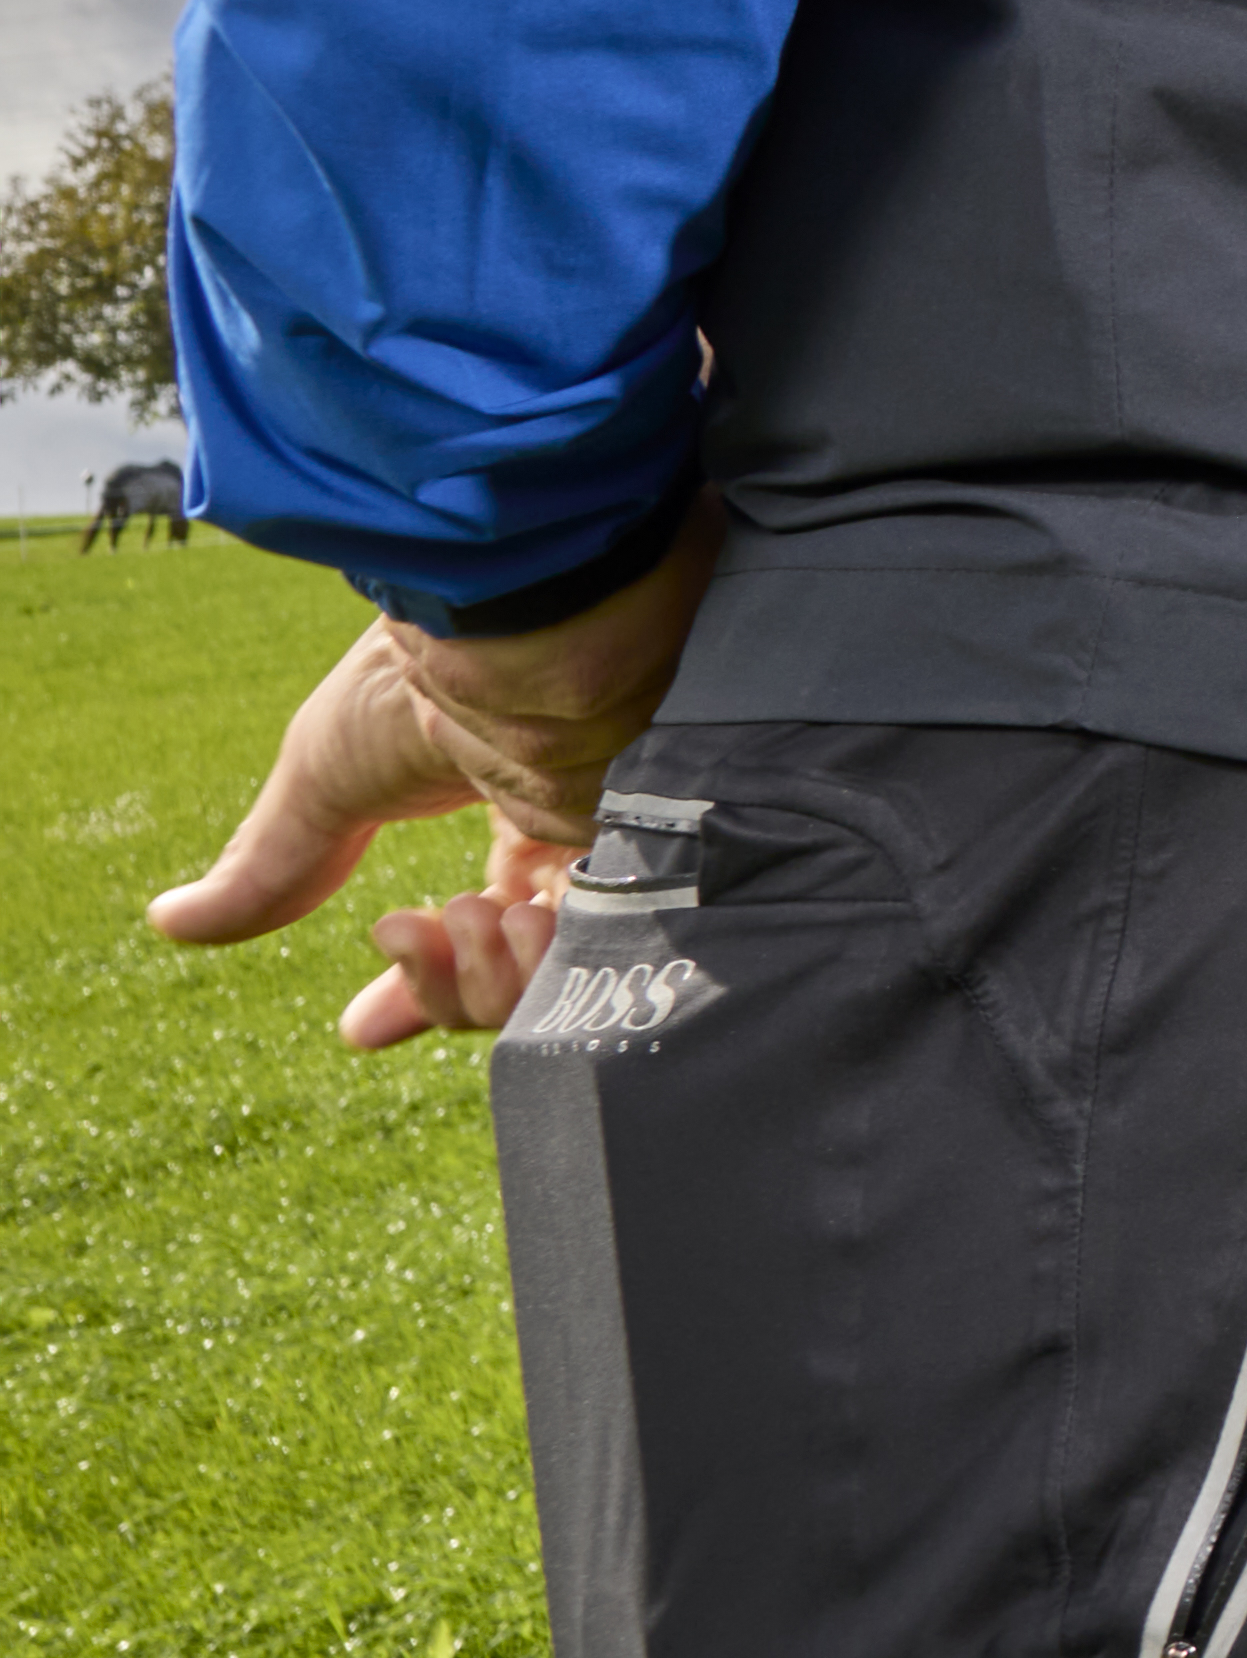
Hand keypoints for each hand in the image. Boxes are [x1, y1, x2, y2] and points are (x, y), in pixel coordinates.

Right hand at [153, 510, 723, 1051]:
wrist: (522, 629)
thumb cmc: (421, 681)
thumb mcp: (326, 775)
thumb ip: (271, 861)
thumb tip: (171, 924)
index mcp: (516, 799)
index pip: (482, 928)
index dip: (428, 992)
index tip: (361, 1028)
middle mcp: (581, 828)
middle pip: (521, 972)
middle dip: (447, 990)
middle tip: (407, 934)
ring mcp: (627, 843)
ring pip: (563, 980)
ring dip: (491, 978)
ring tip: (469, 911)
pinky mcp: (665, 862)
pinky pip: (614, 961)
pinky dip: (548, 968)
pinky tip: (513, 920)